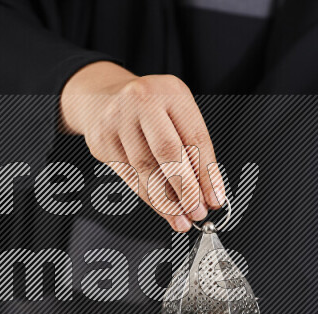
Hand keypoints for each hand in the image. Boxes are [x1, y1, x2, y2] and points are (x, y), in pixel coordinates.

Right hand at [60, 61, 225, 231]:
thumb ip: (193, 150)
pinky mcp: (102, 139)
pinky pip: (129, 176)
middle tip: (197, 212)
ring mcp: (118, 119)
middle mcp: (143, 101)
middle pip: (168, 152)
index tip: (214, 199)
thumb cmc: (150, 110)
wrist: (102, 98)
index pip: (195, 139)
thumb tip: (207, 193)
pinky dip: (148, 197)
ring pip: (145, 169)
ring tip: (181, 217)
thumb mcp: (177, 116)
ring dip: (166, 201)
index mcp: (172, 92)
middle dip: (186, 189)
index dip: (207, 174)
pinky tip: (161, 208)